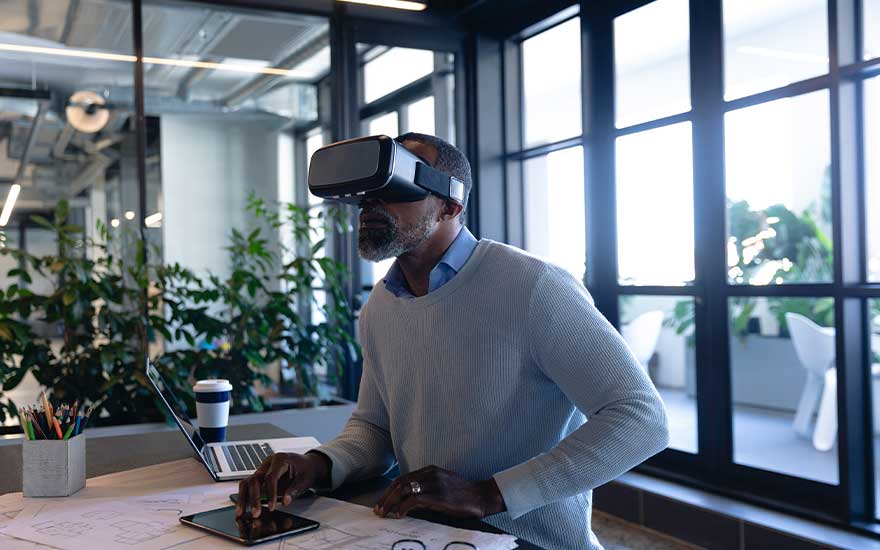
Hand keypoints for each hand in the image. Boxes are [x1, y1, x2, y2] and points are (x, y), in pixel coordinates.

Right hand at [235, 452, 329, 517]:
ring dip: (244, 497)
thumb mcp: (305, 480)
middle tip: (256, 513)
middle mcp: (268, 463)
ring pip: (247, 481)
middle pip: (255, 479)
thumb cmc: (306, 470)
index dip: (270, 493)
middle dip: (254, 498)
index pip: (271, 477)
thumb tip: (285, 501)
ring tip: (241, 512)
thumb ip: (295, 490)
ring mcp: (262, 469)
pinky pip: (248, 485)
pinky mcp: (260, 476)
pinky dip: (245, 496)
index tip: (272, 507)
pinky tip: (243, 508)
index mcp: (280, 460)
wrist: (307, 464)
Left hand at [374, 465, 505, 519]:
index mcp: (430, 470)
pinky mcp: (439, 496)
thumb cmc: (463, 494)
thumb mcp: (443, 485)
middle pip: (400, 483)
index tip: (382, 501)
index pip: (403, 478)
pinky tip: (399, 514)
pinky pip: (415, 499)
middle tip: (378, 509)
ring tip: (384, 513)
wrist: (482, 496)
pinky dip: (404, 506)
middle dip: (386, 497)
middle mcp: (430, 473)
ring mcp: (435, 483)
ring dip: (391, 502)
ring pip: (404, 489)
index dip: (389, 490)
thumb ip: (427, 487)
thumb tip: (408, 500)